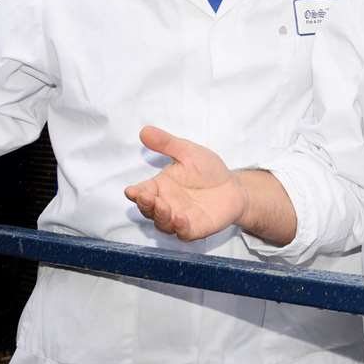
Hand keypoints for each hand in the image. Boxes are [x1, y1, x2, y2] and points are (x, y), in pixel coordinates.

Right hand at [125, 126, 247, 241]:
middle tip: (146, 196)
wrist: (233, 187)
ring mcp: (178, 219)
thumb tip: (144, 130)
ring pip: (163, 223)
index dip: (135, 193)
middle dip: (145, 204)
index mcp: (159, 187)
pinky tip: (181, 219)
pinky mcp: (194, 229)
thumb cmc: (207, 170)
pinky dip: (180, 227)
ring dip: (161, 216)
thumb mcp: (188, 152)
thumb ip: (167, 143)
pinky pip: (184, 232)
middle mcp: (165, 205)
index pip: (141, 192)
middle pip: (148, 209)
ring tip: (162, 206)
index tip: (131, 190)